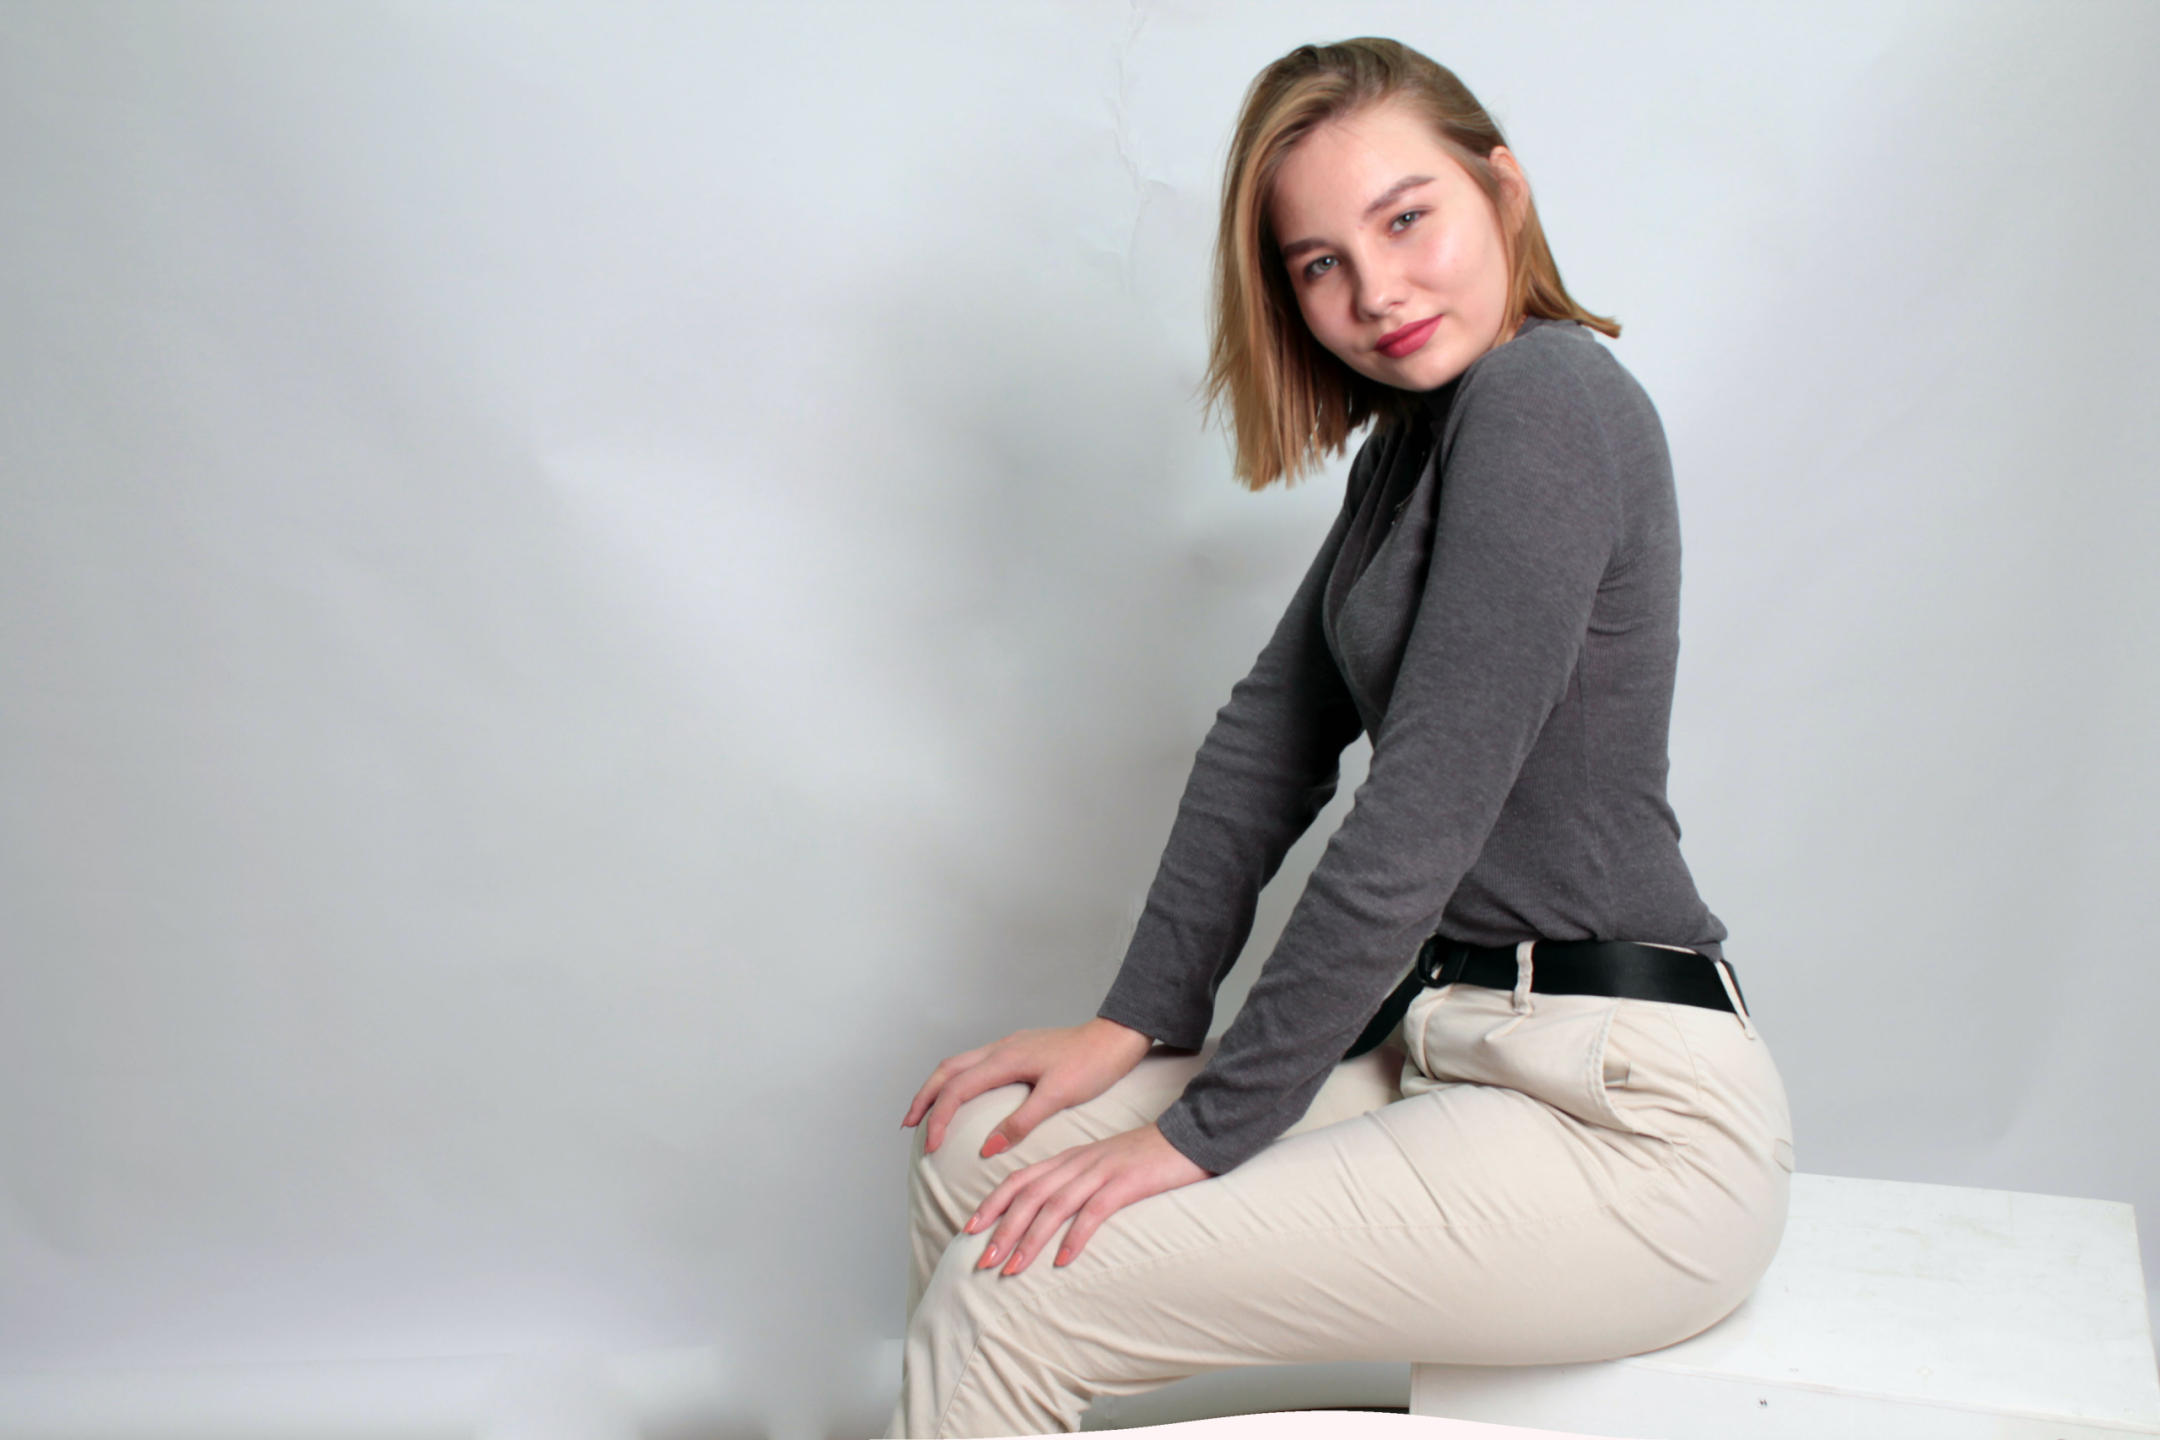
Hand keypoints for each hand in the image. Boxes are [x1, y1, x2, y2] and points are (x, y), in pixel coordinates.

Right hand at [901, 1018, 1156, 1157]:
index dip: (939, 1119)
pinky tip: (964, 1096)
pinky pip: (976, 1063)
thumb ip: (1021, 1122)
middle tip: (908, 1125)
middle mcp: (1000, 1048)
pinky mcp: (1019, 1049)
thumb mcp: (1058, 1096)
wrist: (1116, 1038)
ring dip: (938, 1087)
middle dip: (924, 1097)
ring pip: (959, 1064)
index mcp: (1004, 1059)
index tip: (931, 1147)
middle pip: (946, 1070)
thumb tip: (986, 1148)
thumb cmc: (1092, 1065)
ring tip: (927, 1112)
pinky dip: (958, 1080)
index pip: (957, 1090)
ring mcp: (1008, 1046)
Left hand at [964, 1122, 1210, 1275]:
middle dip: (1001, 1230)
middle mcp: (1077, 1163)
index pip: (1018, 1179)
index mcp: (1067, 1159)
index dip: (991, 1204)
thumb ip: (1074, 1184)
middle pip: (1029, 1196)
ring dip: (1029, 1240)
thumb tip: (1048, 1216)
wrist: (1188, 1136)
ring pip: (1054, 1206)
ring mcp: (1101, 1172)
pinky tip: (1064, 1261)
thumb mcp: (1101, 1166)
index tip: (968, 1230)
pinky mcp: (1126, 1183)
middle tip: (982, 1262)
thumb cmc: (1145, 1158)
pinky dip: (1076, 1236)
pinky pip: (1095, 1211)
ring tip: (1011, 1269)